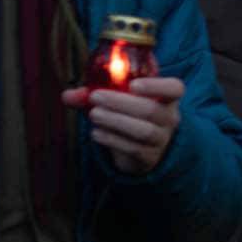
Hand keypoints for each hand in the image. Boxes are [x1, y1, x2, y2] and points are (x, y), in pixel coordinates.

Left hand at [64, 75, 185, 174]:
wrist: (145, 147)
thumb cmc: (131, 114)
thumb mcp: (119, 99)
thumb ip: (94, 94)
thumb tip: (67, 95)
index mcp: (167, 98)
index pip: (175, 89)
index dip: (156, 85)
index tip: (133, 84)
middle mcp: (169, 118)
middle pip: (151, 110)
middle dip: (122, 103)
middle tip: (96, 97)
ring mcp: (160, 139)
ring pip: (143, 131)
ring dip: (115, 121)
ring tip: (94, 114)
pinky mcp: (148, 157)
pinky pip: (133, 149)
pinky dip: (112, 139)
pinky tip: (96, 132)